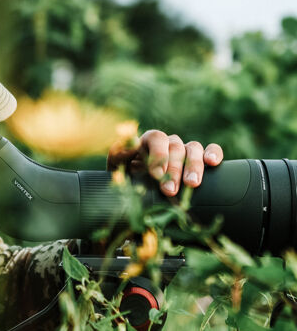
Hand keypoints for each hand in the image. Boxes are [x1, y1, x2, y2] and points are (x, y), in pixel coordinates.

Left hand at [107, 130, 223, 196]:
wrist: (138, 192)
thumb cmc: (126, 176)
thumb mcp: (116, 165)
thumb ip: (119, 154)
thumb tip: (131, 146)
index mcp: (148, 140)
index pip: (157, 138)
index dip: (159, 155)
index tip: (156, 175)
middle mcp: (168, 142)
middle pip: (176, 148)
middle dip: (174, 170)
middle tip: (170, 191)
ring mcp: (185, 150)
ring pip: (194, 149)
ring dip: (194, 166)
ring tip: (192, 184)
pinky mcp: (200, 160)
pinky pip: (211, 150)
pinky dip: (214, 153)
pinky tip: (213, 164)